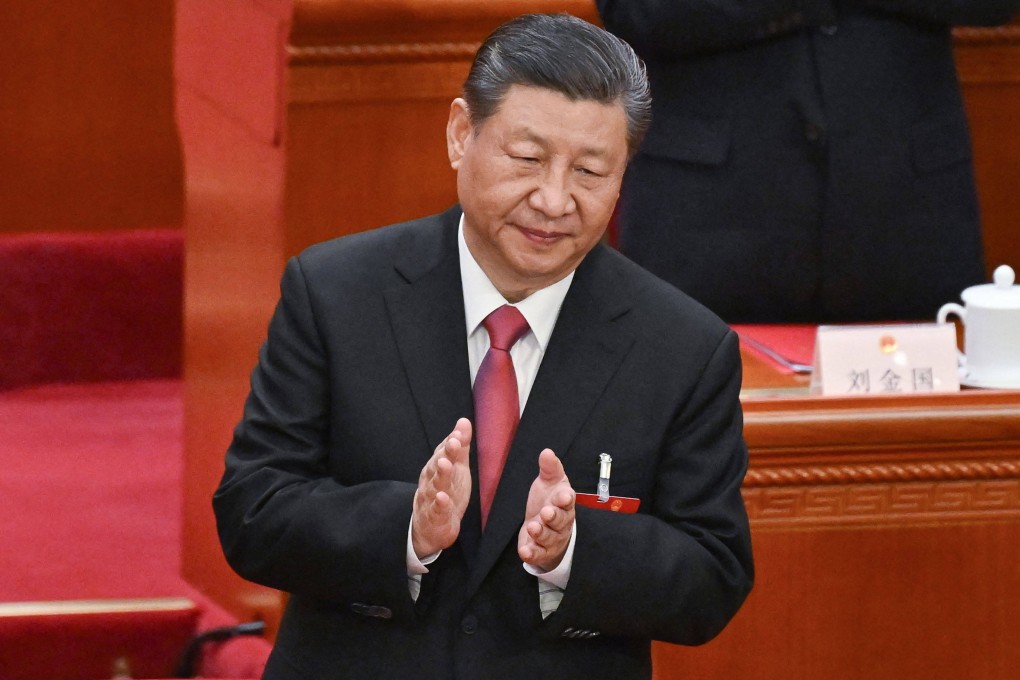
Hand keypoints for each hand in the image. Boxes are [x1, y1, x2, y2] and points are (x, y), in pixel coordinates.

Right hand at [411, 418, 472, 557]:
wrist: (430, 528)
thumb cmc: (445, 492)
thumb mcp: (456, 468)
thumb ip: (459, 447)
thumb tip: (464, 421)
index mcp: (436, 468)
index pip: (442, 452)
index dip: (451, 442)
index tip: (459, 433)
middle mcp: (431, 481)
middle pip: (437, 466)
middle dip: (445, 454)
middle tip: (453, 443)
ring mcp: (431, 499)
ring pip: (435, 485)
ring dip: (441, 475)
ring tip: (446, 464)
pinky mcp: (434, 517)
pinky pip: (436, 510)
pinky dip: (439, 504)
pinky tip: (443, 498)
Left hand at [518, 448, 574, 571]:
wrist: (545, 526)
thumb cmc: (549, 501)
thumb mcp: (549, 482)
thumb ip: (549, 468)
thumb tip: (546, 451)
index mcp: (564, 503)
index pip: (568, 501)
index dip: (565, 499)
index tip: (563, 496)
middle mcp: (561, 522)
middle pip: (560, 521)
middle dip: (554, 517)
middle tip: (546, 512)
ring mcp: (552, 538)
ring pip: (549, 537)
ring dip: (541, 533)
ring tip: (533, 527)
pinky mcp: (541, 551)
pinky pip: (538, 553)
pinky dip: (532, 553)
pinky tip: (525, 551)